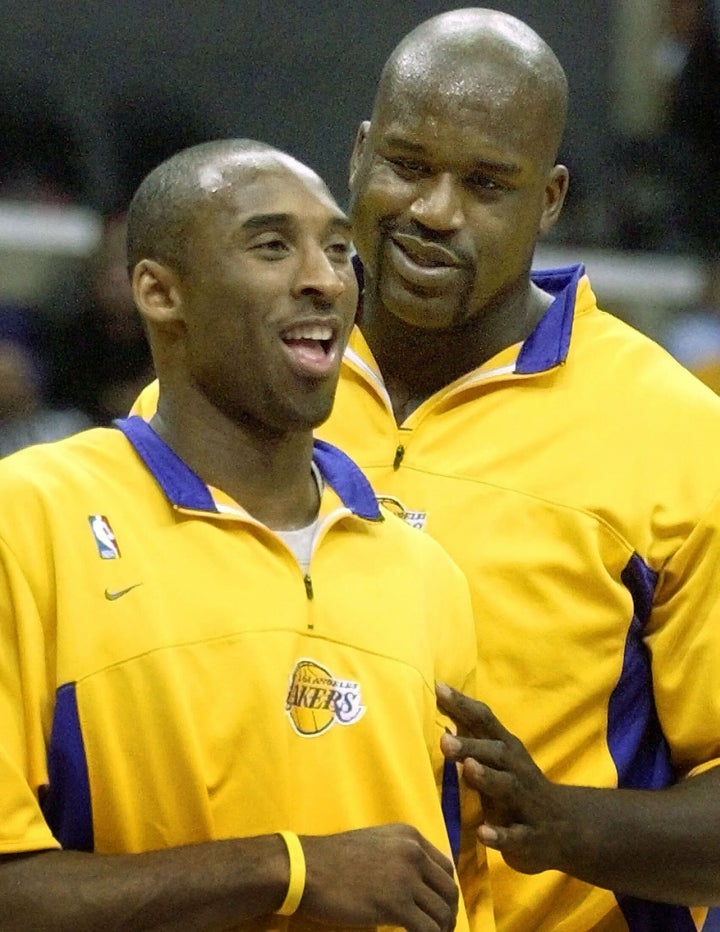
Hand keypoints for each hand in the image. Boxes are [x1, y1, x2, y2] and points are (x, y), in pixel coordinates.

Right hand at [300, 823, 458, 931]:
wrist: (306, 868)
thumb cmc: (334, 859)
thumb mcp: (375, 844)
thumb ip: (401, 855)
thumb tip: (421, 882)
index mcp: (410, 836)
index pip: (446, 868)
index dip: (444, 894)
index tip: (437, 910)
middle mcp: (413, 852)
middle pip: (449, 891)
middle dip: (447, 916)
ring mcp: (405, 877)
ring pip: (442, 913)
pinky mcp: (396, 904)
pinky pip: (427, 930)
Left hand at [436, 682, 572, 876]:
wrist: (566, 828)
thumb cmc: (518, 785)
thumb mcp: (497, 759)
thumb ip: (471, 734)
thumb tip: (439, 701)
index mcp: (506, 749)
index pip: (484, 720)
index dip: (463, 704)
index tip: (439, 687)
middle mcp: (517, 770)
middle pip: (496, 752)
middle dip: (471, 745)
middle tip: (444, 741)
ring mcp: (526, 803)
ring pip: (507, 787)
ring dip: (488, 778)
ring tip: (469, 769)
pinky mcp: (530, 836)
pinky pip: (516, 836)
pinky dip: (500, 835)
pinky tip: (483, 833)